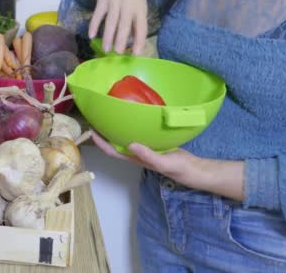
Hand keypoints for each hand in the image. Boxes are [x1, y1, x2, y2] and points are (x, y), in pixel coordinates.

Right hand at [88, 0, 147, 54]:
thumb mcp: (140, 8)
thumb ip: (137, 24)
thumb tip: (135, 46)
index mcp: (140, 9)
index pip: (141, 26)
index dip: (139, 40)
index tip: (135, 54)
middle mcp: (127, 5)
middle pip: (124, 24)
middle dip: (121, 39)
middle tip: (117, 53)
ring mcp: (114, 2)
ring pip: (110, 21)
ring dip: (108, 36)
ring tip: (106, 49)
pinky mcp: (102, 0)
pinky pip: (97, 14)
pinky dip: (94, 25)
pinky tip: (91, 35)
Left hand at [89, 130, 244, 200]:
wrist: (194, 169)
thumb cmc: (178, 168)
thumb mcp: (164, 162)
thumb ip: (148, 155)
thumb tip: (131, 144)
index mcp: (135, 158)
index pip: (112, 151)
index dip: (101, 143)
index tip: (92, 131)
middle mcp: (136, 153)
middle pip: (115, 143)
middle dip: (105, 133)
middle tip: (96, 118)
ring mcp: (144, 148)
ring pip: (125, 138)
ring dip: (116, 130)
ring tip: (109, 116)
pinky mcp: (153, 143)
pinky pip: (138, 134)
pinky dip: (132, 127)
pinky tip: (132, 118)